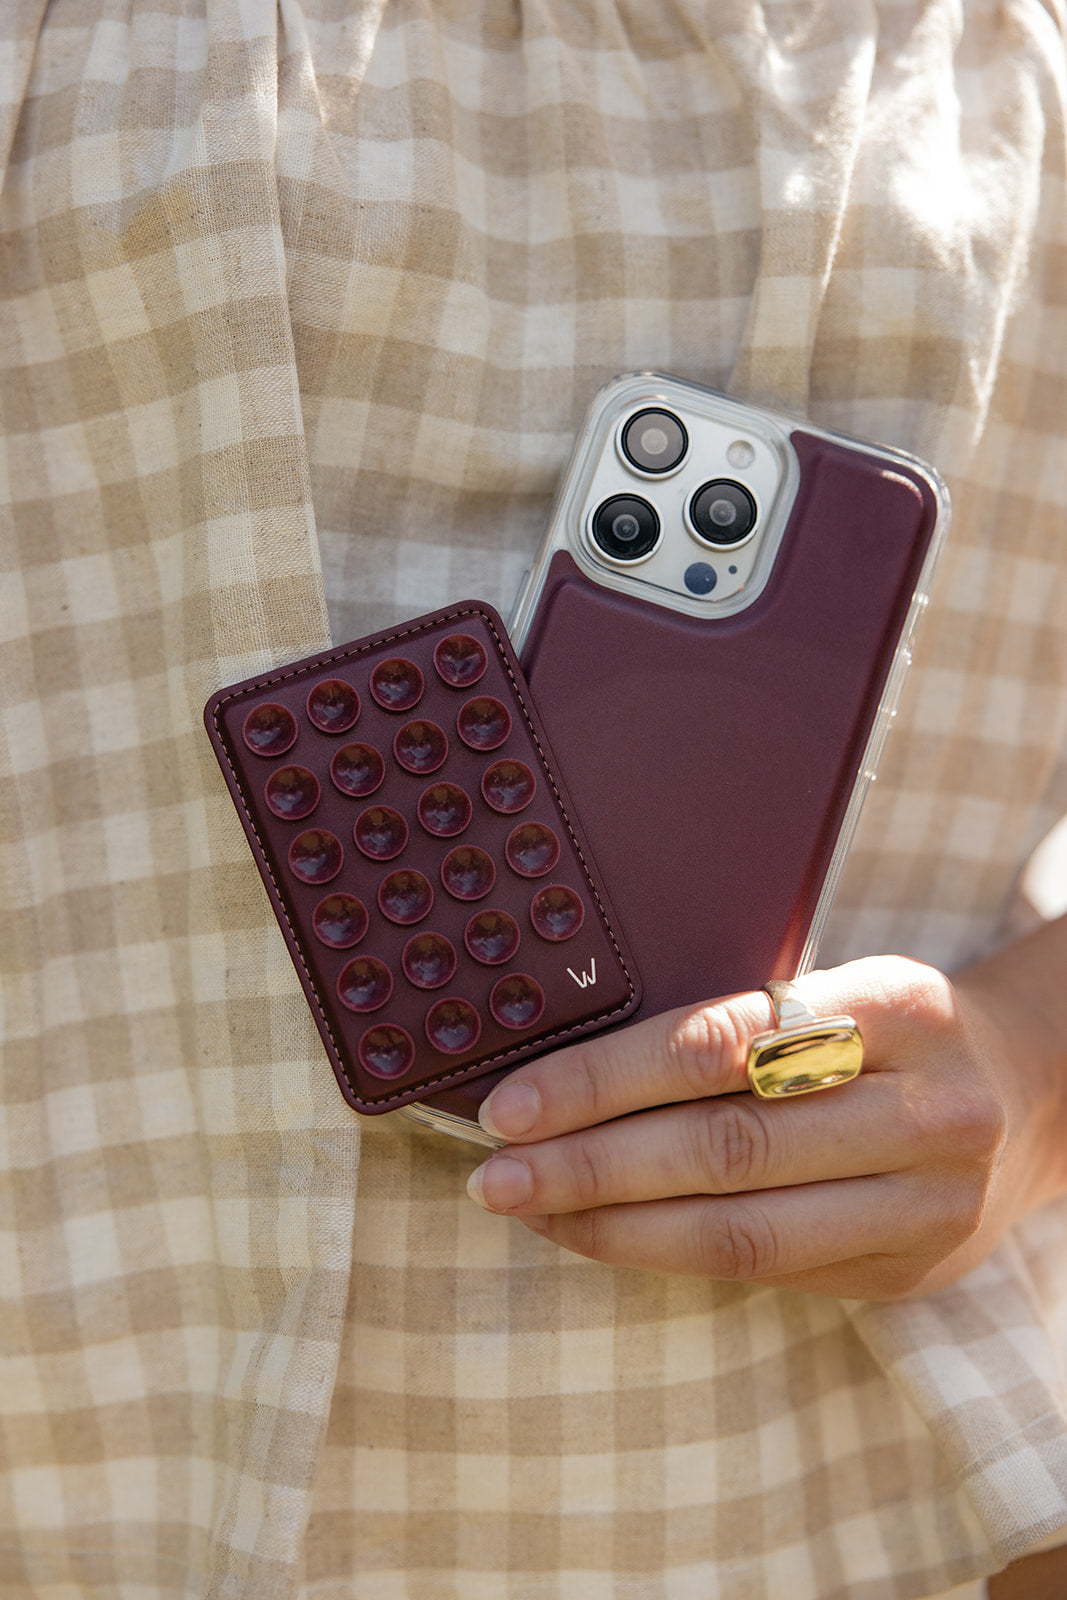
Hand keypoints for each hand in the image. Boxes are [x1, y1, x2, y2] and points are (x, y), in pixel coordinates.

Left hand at [465, 930, 1066, 1298]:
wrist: (1026, 1100)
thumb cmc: (892, 1032)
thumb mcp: (839, 990)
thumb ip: (737, 1026)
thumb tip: (567, 1069)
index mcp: (896, 1007)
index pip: (723, 1045)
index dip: (606, 1079)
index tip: (516, 1101)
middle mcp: (926, 1109)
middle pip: (726, 1145)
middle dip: (589, 1162)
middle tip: (494, 1170)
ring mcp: (926, 1203)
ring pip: (742, 1228)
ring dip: (613, 1224)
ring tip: (529, 1208)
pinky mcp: (907, 1270)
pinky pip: (766, 1270)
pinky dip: (664, 1253)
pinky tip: (598, 1234)